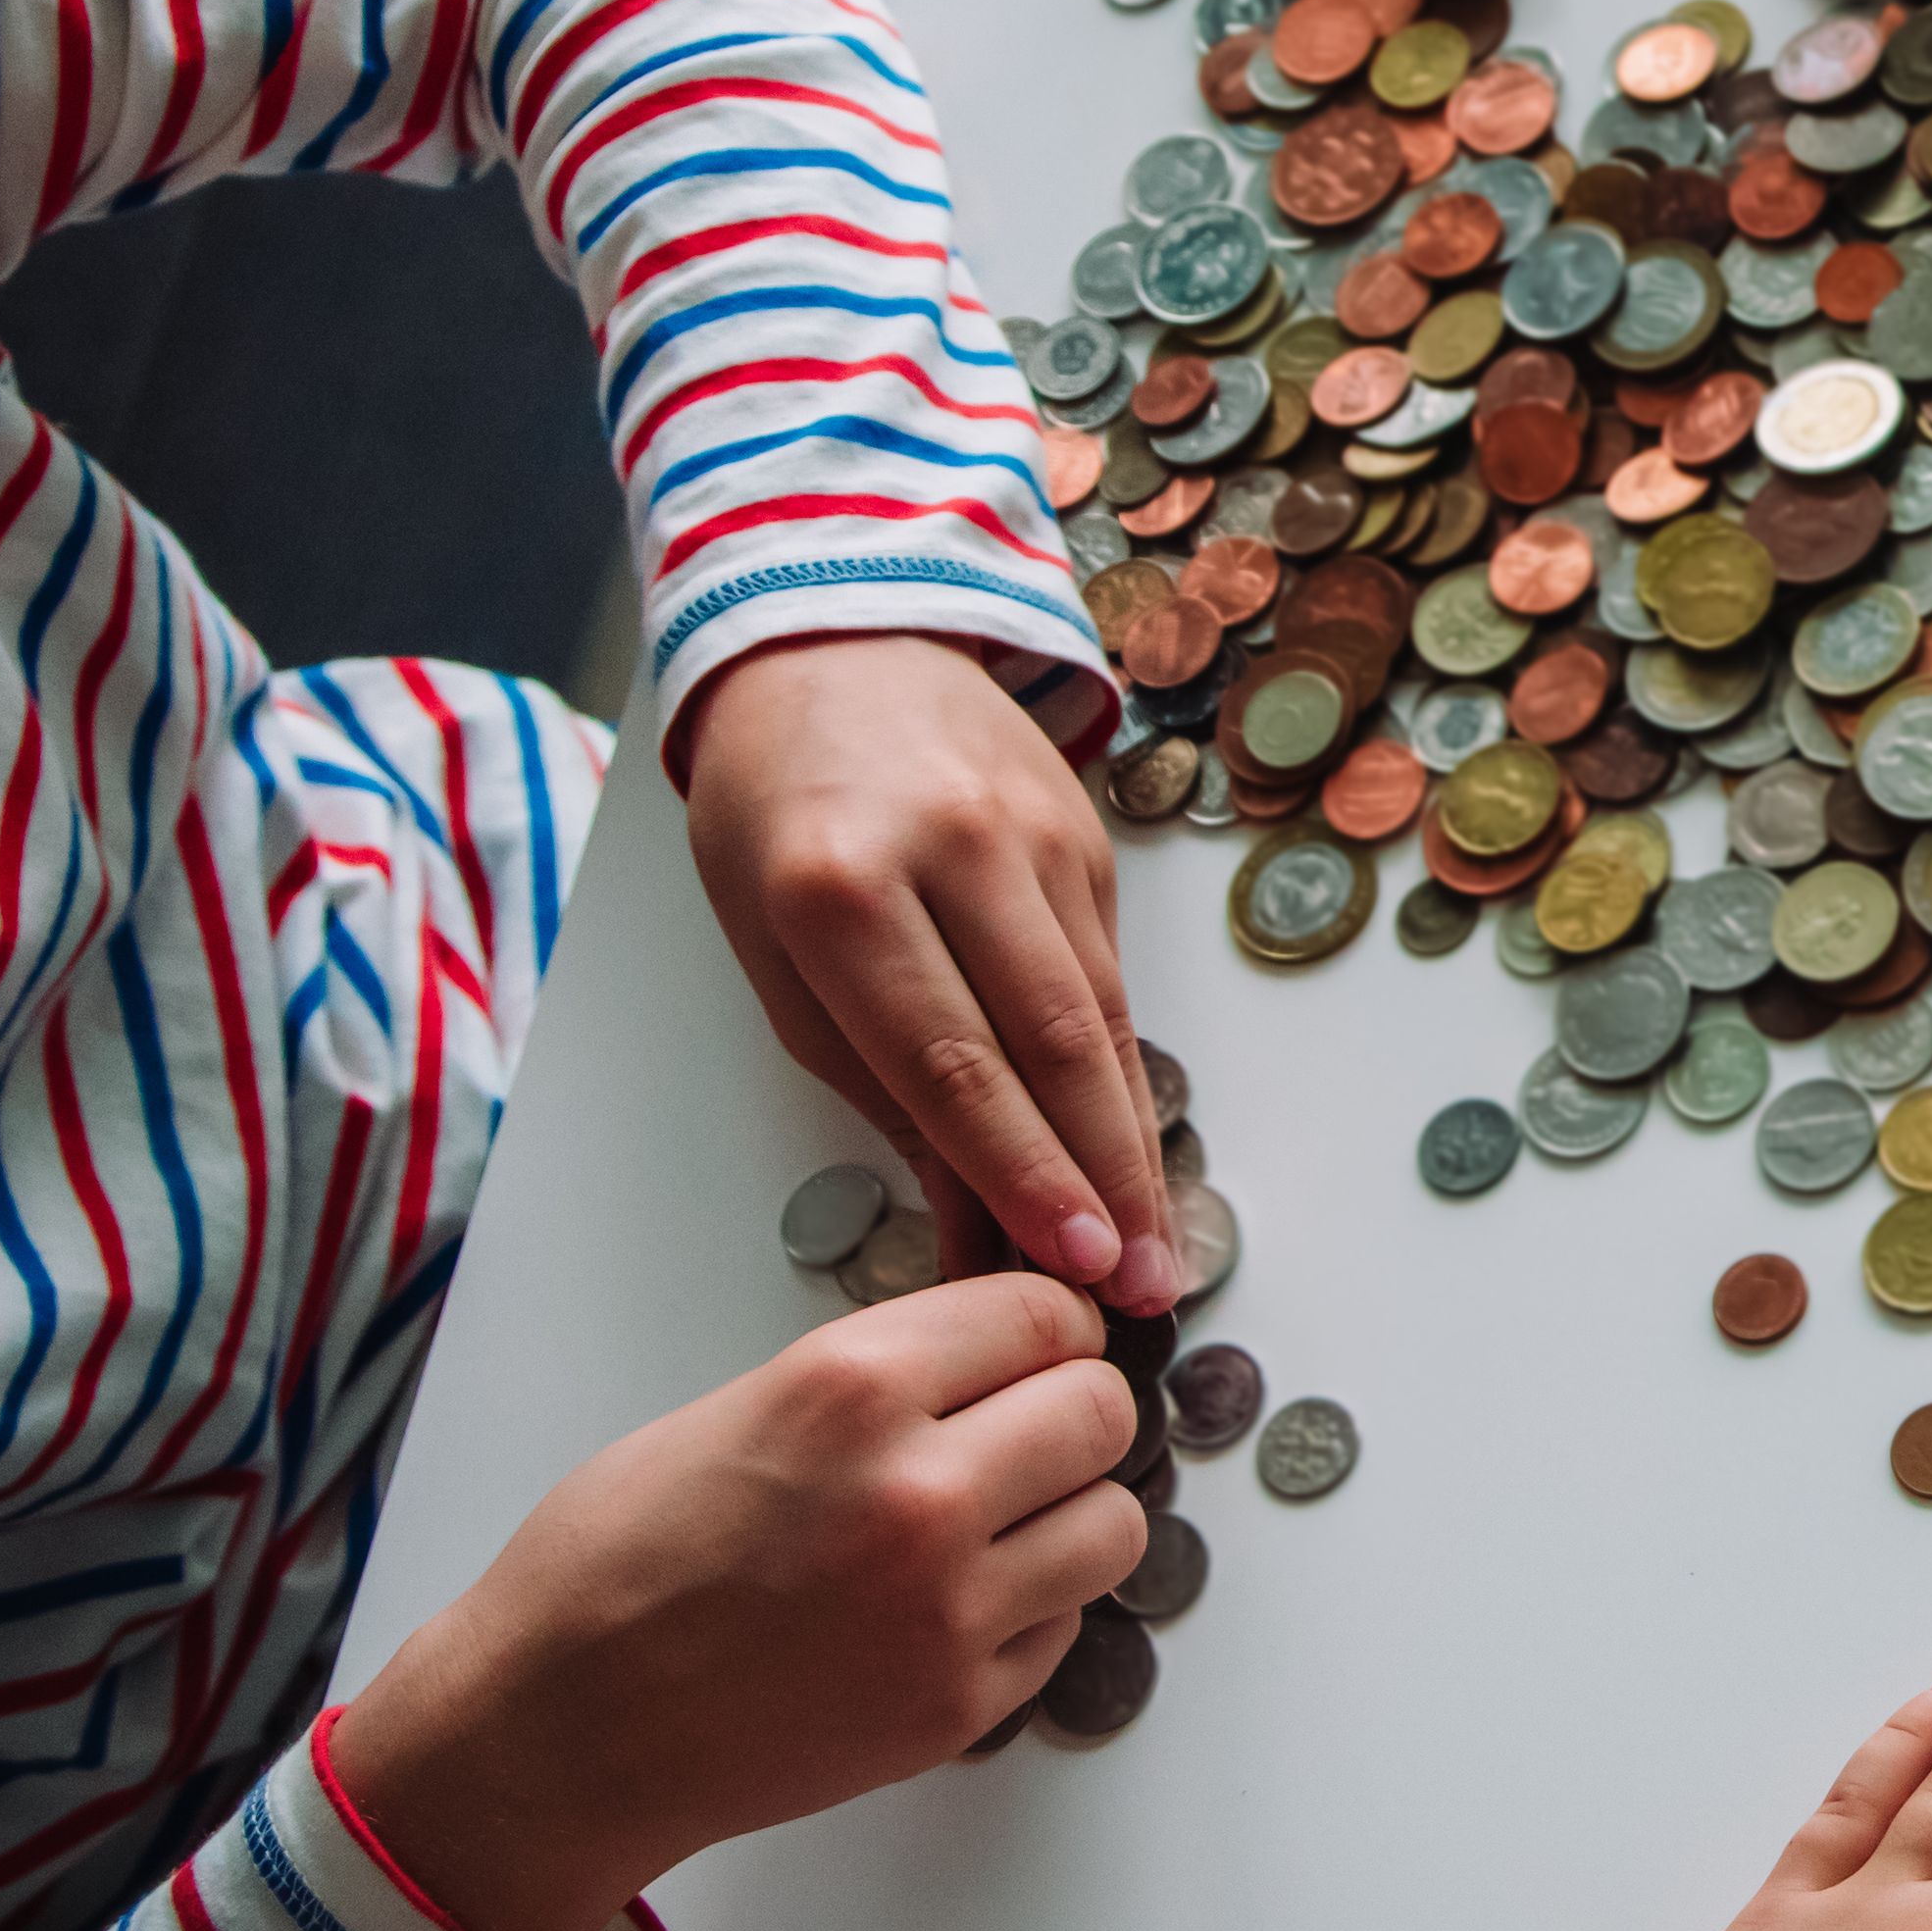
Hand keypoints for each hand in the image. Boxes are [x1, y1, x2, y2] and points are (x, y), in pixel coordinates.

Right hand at [336, 1275, 1142, 1930]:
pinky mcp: (958, 1703)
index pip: (1046, 1316)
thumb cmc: (614, 1567)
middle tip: (1027, 1435)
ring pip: (1115, 1522)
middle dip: (1073, 1413)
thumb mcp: (739, 1406)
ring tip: (1003, 1524)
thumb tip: (991, 1364)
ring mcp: (948, 1607)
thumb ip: (878, 1377)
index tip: (1037, 1350)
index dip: (1047, 1331)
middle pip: (1103, 1411)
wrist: (559, 1729)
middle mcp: (920, 1490)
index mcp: (852, 1388)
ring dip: (1071, 1514)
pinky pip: (1065, 1624)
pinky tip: (950, 1607)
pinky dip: (1031, 1610)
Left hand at [677, 631, 1178, 1306]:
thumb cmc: (777, 817)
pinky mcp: (1088, 833)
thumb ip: (871, 1083)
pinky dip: (1121, 1069)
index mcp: (838, 888)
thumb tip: (965, 1214)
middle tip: (1139, 1285)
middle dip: (1102, 1178)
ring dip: (1131, 1142)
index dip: (1018, 1170)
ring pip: (1102, 1013)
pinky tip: (1133, 1148)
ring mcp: (1035, 831)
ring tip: (1154, 1247)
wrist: (836, 645)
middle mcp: (951, 850)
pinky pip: (1111, 972)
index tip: (1066, 1262)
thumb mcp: (776, 953)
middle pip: (1051, 1041)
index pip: (951, 1059)